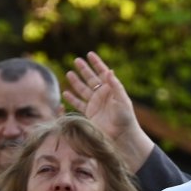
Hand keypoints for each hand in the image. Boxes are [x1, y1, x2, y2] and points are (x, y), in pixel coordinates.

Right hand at [63, 52, 154, 169]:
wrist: (121, 136)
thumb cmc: (125, 118)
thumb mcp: (122, 100)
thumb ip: (115, 85)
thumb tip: (109, 70)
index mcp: (111, 89)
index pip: (102, 73)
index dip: (96, 63)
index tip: (90, 54)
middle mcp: (102, 95)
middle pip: (91, 79)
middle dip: (84, 69)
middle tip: (76, 60)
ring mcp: (95, 104)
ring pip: (83, 90)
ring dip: (76, 82)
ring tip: (69, 73)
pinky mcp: (89, 114)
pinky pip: (78, 104)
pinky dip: (72, 99)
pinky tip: (66, 93)